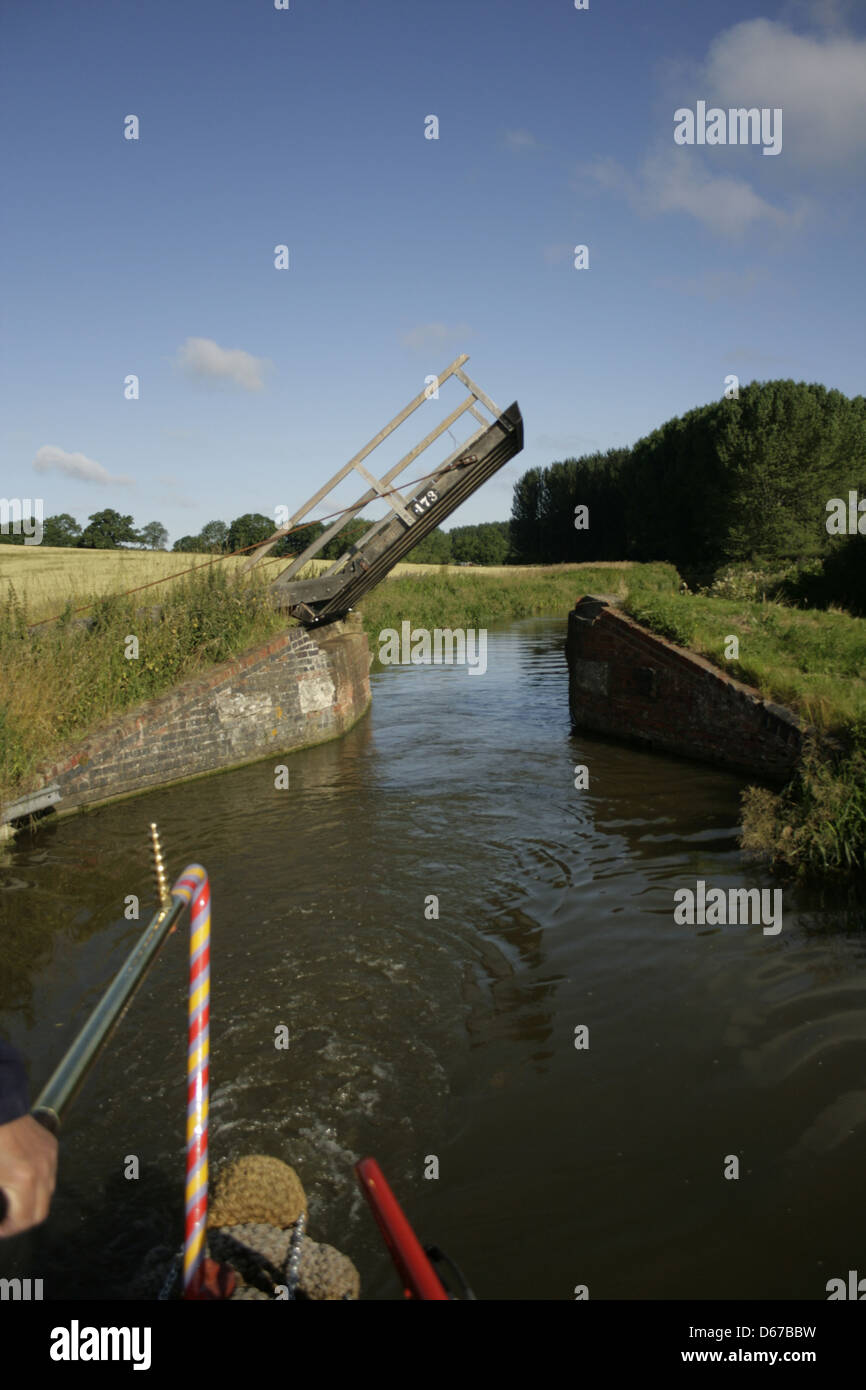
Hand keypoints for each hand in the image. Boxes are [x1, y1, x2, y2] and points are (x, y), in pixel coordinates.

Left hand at [0, 1115, 57, 1235]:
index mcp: (24, 1180)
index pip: (25, 1220)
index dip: (9, 1230)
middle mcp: (43, 1170)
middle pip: (41, 1212)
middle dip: (23, 1222)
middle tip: (6, 1223)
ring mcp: (49, 1157)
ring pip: (48, 1192)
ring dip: (32, 1202)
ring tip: (14, 1202)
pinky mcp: (51, 1146)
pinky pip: (49, 1173)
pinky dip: (38, 1182)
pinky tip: (21, 1179)